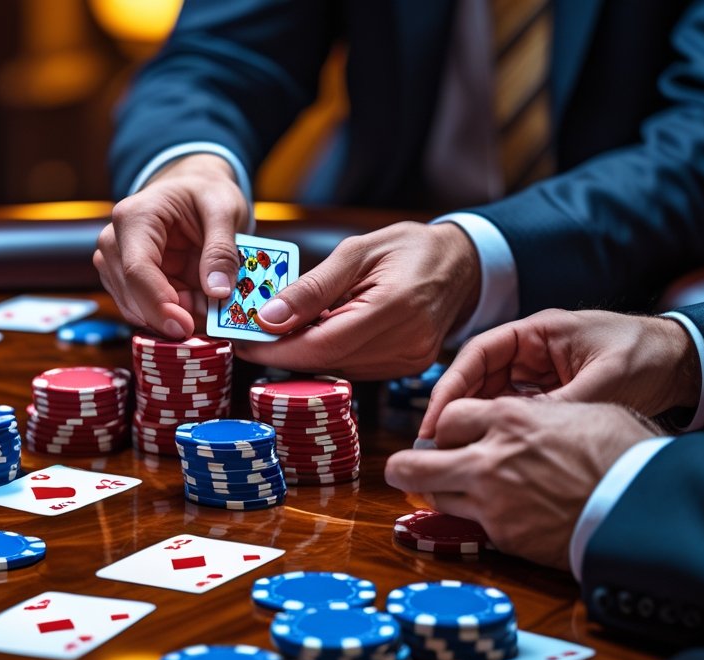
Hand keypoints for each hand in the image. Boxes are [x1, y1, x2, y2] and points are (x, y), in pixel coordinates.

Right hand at [94, 154, 248, 338]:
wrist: (193, 191)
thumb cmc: (206, 193)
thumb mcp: (224, 210)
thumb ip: (222, 250)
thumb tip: (218, 292)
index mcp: (134, 218)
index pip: (136, 270)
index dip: (158, 304)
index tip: (184, 327)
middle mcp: (114, 242)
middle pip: (132, 296)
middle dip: (170, 316)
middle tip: (211, 317)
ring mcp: (114, 264)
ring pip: (136, 310)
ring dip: (174, 316)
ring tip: (207, 301)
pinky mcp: (124, 282)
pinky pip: (144, 311)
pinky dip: (172, 315)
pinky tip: (195, 301)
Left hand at [234, 222, 480, 378]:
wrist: (461, 264)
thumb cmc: (410, 248)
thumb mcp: (357, 251)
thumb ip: (312, 287)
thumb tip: (269, 317)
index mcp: (395, 307)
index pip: (322, 344)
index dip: (277, 348)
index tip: (243, 341)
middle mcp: (406, 343)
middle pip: (326, 361)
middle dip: (282, 351)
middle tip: (249, 336)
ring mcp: (409, 361)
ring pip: (337, 368)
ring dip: (303, 353)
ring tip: (279, 330)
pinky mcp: (407, 368)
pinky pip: (354, 367)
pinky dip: (328, 353)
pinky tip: (317, 333)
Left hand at [385, 398, 660, 568]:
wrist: (644, 506)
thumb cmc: (625, 452)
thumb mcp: (581, 411)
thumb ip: (538, 414)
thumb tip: (525, 415)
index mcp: (509, 419)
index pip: (447, 418)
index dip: (447, 428)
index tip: (452, 435)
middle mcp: (489, 459)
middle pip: (414, 463)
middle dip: (405, 466)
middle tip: (405, 469)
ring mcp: (491, 502)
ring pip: (434, 499)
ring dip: (438, 495)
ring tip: (449, 493)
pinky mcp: (503, 537)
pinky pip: (471, 526)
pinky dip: (476, 521)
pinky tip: (493, 516)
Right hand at [418, 309, 700, 438]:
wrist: (682, 362)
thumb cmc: (646, 356)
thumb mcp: (603, 381)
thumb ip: (561, 404)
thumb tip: (518, 433)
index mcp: (537, 332)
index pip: (478, 354)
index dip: (451, 384)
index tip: (436, 417)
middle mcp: (531, 350)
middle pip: (477, 377)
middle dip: (454, 407)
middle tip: (434, 442)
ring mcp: (538, 372)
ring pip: (491, 396)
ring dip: (472, 420)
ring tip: (454, 451)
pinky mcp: (548, 392)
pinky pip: (513, 410)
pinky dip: (498, 429)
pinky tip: (488, 451)